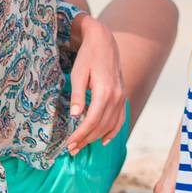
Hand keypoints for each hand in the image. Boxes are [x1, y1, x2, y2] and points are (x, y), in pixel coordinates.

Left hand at [65, 15, 124, 154]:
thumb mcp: (78, 74)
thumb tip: (74, 115)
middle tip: (71, 150)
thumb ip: (77, 95)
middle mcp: (116, 96)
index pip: (92, 121)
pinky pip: (120, 119)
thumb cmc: (87, 57)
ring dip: (96, 138)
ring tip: (81, 146)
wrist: (104, 42)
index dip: (80, 135)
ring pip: (111, 124)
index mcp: (105, 91)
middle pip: (101, 126)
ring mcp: (122, 97)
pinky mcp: (122, 96)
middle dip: (86, 139)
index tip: (69, 144)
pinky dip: (114, 131)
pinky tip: (104, 140)